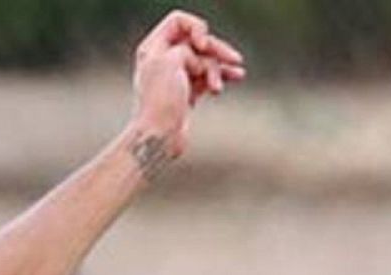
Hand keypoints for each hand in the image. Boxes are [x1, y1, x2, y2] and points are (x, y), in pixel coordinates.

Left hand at [130, 11, 245, 161]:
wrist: (159, 137)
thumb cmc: (160, 100)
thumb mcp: (172, 61)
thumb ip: (188, 48)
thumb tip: (200, 61)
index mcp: (153, 48)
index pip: (179, 21)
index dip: (197, 28)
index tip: (202, 45)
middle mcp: (163, 59)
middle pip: (198, 40)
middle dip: (217, 49)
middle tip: (234, 59)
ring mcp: (176, 76)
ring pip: (206, 59)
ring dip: (220, 67)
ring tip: (227, 80)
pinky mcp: (187, 92)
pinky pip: (209, 76)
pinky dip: (222, 76)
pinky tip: (236, 77)